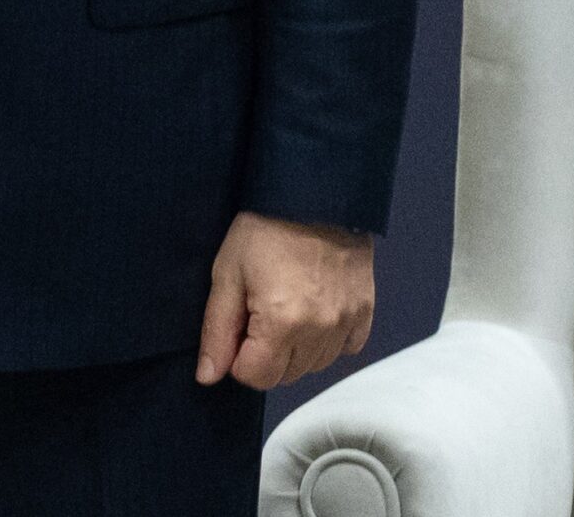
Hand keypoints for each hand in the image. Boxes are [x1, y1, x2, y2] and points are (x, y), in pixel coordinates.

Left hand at [196, 211, 374, 390]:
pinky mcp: (364, 313)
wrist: (314, 195)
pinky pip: (344, 349)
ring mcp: (347, 323)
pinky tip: (312, 311)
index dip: (238, 358)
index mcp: (281, 323)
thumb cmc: (263, 230)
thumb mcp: (227, 273)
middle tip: (258, 312)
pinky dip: (326, 340)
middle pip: (285, 375)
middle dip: (264, 355)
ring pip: (315, 366)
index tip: (238, 328)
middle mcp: (320, 331)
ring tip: (285, 307)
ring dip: (295, 350)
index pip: (256, 377)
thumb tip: (208, 377)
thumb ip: (217, 330)